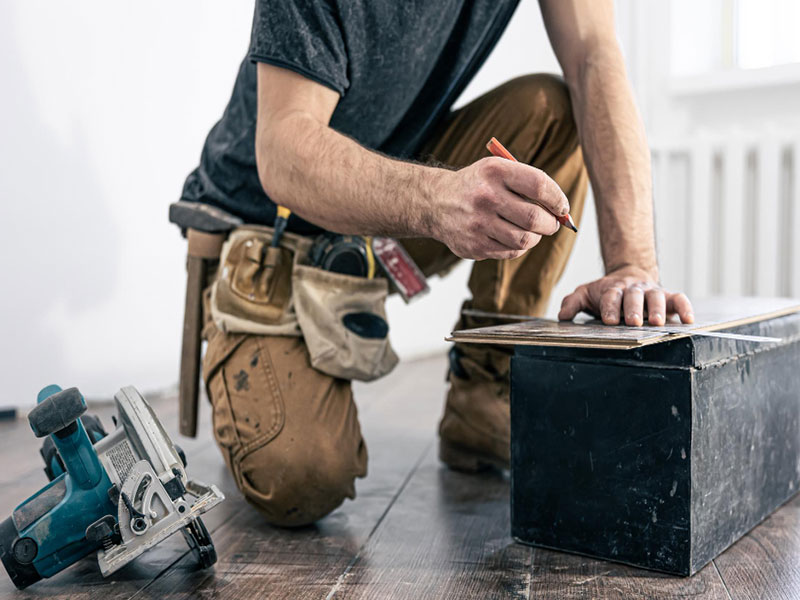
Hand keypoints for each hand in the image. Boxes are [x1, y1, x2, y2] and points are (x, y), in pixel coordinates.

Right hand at [431, 157, 569, 260]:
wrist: (436, 203)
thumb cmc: (477, 185)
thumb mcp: (497, 170)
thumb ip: (528, 184)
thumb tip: (561, 211)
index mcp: (495, 171)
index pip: (539, 185)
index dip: (558, 199)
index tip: (562, 208)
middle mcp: (485, 197)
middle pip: (534, 217)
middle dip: (551, 223)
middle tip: (552, 223)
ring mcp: (478, 224)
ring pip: (525, 239)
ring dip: (536, 237)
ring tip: (533, 231)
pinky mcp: (474, 245)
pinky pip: (511, 252)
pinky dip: (519, 247)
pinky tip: (513, 237)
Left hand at [558, 265, 693, 325]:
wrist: (629, 275)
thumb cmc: (606, 292)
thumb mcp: (586, 294)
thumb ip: (573, 302)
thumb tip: (562, 315)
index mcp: (613, 289)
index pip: (611, 297)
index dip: (609, 307)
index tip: (608, 320)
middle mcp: (633, 289)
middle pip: (634, 296)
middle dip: (634, 309)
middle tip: (633, 322)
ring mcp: (652, 292)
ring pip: (656, 297)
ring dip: (657, 310)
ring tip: (657, 323)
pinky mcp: (668, 296)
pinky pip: (679, 299)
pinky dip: (685, 307)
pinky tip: (688, 320)